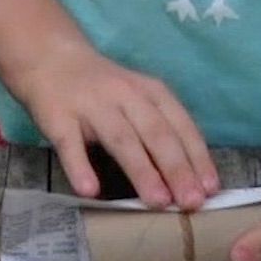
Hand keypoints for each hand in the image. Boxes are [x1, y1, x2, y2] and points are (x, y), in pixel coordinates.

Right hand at [13, 42, 219, 209]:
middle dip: (177, 169)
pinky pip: (70, 145)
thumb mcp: (140, 103)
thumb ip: (161, 135)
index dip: (198, 157)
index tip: (211, 189)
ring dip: (142, 171)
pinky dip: (80, 167)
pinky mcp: (58, 117)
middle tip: (191, 202)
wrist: (50, 58)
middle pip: (156, 134)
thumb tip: (191, 182)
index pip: (181, 126)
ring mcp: (92, 106)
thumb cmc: (105, 92)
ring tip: (158, 202)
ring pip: (122, 140)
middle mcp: (126, 96)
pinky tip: (90, 191)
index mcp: (152, 94)